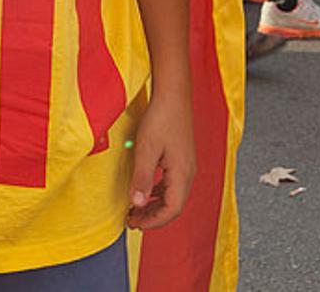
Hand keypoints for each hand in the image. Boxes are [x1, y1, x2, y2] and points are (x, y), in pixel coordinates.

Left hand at [126, 93, 195, 229]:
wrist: (173, 95)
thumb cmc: (160, 119)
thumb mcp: (146, 149)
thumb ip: (142, 178)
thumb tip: (137, 204)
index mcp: (182, 173)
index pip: (172, 209)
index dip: (153, 221)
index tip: (134, 224)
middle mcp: (188, 172)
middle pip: (173, 205)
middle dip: (152, 216)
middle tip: (131, 220)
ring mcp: (186, 165)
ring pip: (172, 195)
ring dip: (154, 205)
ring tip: (135, 209)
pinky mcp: (181, 158)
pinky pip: (171, 184)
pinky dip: (157, 193)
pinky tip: (144, 190)